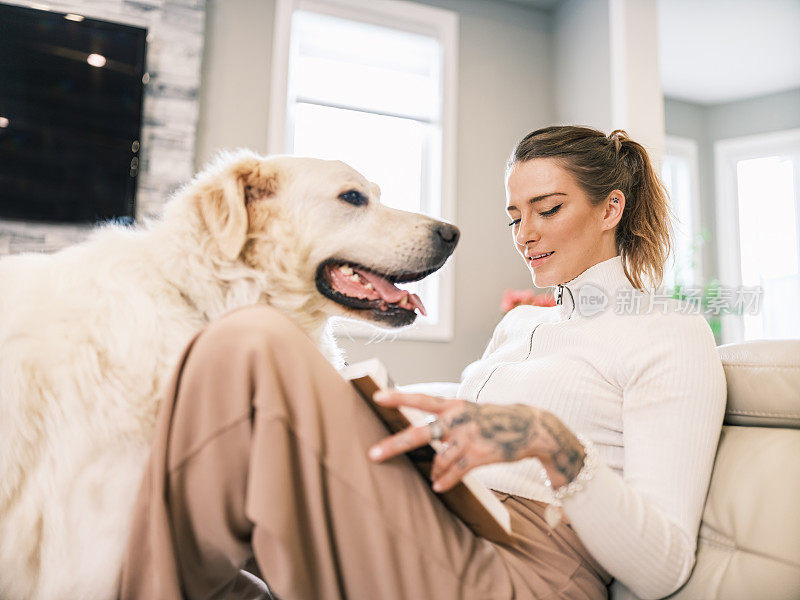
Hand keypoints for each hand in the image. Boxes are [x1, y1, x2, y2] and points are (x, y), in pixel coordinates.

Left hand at [367, 391, 542, 492]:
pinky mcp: (480, 454)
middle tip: (373, 454)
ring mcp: (469, 437)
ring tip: (433, 477)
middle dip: (395, 444)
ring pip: (438, 459)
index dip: (399, 397)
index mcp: (453, 404)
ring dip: (433, 471)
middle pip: (420, 432)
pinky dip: (445, 481)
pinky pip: (455, 472)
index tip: (377, 396)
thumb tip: (426, 440)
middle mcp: (458, 418)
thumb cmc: (493, 419)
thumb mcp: (469, 410)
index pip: (421, 400)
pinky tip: (438, 485)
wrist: (529, 427)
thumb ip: (447, 420)